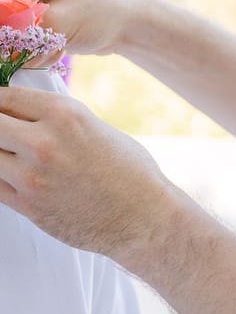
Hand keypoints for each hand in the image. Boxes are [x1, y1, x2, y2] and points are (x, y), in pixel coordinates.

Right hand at [0, 0, 135, 61]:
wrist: (129, 21)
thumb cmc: (98, 12)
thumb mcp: (54, 23)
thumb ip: (16, 35)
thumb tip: (2, 46)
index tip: (17, 40)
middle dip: (14, 45)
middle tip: (45, 47)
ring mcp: (21, 7)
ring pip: (7, 41)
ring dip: (29, 53)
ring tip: (56, 47)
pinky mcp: (31, 25)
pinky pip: (20, 48)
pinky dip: (39, 55)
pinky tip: (61, 49)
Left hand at [0, 85, 176, 259]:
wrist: (143, 216)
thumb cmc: (129, 171)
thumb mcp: (94, 127)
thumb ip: (56, 120)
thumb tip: (23, 116)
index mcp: (65, 114)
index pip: (6, 97)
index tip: (1, 108)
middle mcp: (44, 141)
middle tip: (6, 134)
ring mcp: (32, 176)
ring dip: (0, 153)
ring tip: (12, 155)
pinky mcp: (28, 205)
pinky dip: (0, 177)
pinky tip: (12, 175)